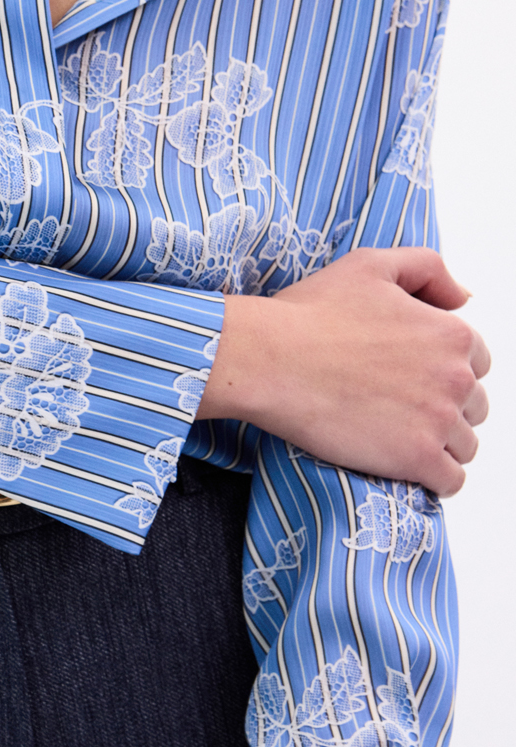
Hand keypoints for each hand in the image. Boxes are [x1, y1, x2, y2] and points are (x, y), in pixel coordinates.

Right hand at [196, 248, 489, 494]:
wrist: (270, 361)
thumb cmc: (309, 315)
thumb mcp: (371, 264)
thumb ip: (428, 269)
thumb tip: (463, 298)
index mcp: (451, 333)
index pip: (476, 363)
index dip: (445, 371)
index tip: (414, 380)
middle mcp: (456, 377)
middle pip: (474, 406)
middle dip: (446, 409)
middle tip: (401, 410)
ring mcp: (439, 421)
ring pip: (464, 446)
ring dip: (441, 445)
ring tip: (400, 440)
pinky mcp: (417, 458)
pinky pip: (450, 481)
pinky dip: (435, 478)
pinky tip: (408, 468)